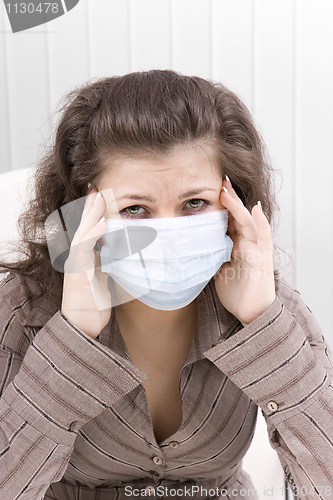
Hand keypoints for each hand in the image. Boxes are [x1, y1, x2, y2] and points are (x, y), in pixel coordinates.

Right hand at [61, 188, 110, 338]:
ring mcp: (76, 264)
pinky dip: (93, 235)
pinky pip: (84, 250)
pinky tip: (102, 224)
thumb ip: (109, 265)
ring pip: (83, 233)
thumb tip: (122, 255)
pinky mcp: (78, 273)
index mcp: (86, 257)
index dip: (96, 212)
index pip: (91, 230)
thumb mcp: (105, 279)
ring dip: (91, 215)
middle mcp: (78, 258)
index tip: (103, 194)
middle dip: (92, 207)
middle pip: (85, 226)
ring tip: (99, 196)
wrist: (83, 326)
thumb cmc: (94, 304)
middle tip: (99, 186)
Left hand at [215, 178, 275, 325]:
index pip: (230, 219)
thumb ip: (211, 254)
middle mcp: (249, 243)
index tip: (210, 189)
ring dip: (238, 206)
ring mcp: (257, 250)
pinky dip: (259, 223)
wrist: (251, 313)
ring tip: (228, 191)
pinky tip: (254, 210)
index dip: (222, 205)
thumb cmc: (236, 291)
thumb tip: (190, 246)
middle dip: (230, 198)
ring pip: (249, 222)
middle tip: (220, 181)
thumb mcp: (218, 269)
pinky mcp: (261, 260)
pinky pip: (262, 238)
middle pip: (239, 216)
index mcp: (237, 244)